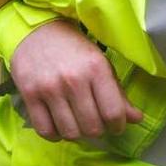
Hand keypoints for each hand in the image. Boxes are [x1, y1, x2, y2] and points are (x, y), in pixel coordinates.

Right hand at [9, 21, 142, 142]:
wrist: (37, 31)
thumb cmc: (74, 49)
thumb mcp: (101, 64)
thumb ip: (118, 93)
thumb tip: (137, 119)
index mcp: (96, 69)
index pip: (113, 113)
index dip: (118, 126)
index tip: (115, 125)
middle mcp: (73, 80)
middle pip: (92, 127)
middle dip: (98, 130)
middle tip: (95, 123)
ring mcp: (49, 89)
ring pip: (70, 133)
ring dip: (77, 134)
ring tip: (77, 124)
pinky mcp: (29, 95)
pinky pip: (46, 131)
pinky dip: (55, 135)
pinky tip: (59, 126)